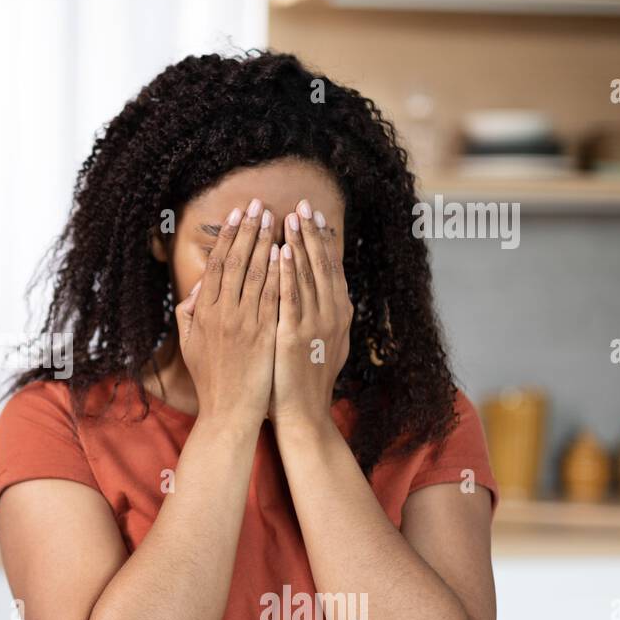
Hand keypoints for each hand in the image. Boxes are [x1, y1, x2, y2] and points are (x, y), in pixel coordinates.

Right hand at [175, 199, 279, 426]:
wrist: (228, 412)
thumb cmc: (211, 380)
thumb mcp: (189, 345)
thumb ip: (189, 314)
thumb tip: (197, 288)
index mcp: (203, 313)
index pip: (216, 266)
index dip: (227, 237)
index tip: (237, 215)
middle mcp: (222, 314)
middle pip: (236, 262)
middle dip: (248, 230)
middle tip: (259, 204)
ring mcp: (244, 324)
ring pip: (256, 273)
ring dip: (266, 242)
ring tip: (276, 218)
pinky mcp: (265, 335)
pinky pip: (274, 297)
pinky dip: (279, 273)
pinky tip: (286, 252)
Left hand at [270, 199, 351, 431]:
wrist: (304, 415)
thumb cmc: (302, 380)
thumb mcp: (318, 342)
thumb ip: (315, 315)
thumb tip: (313, 293)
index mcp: (337, 313)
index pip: (329, 268)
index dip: (322, 240)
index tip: (313, 215)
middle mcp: (332, 314)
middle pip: (322, 264)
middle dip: (311, 232)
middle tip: (303, 204)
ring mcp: (316, 325)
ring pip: (308, 275)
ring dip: (299, 243)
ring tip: (291, 216)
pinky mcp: (296, 336)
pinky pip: (291, 298)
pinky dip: (288, 273)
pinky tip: (282, 251)